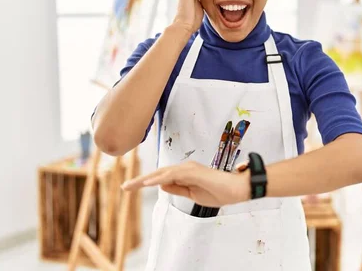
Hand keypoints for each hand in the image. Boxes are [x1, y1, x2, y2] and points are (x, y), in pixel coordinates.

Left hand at [121, 161, 250, 206]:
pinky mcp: (194, 171)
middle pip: (159, 173)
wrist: (237, 190)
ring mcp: (190, 168)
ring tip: (132, 186)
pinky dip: (160, 178)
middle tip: (124, 187)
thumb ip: (178, 189)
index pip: (162, 178)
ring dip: (147, 179)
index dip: (146, 182)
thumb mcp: (193, 194)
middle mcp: (186, 168)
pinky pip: (174, 174)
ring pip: (163, 173)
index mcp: (186, 174)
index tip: (131, 188)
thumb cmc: (219, 192)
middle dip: (141, 180)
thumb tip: (160, 185)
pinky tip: (149, 183)